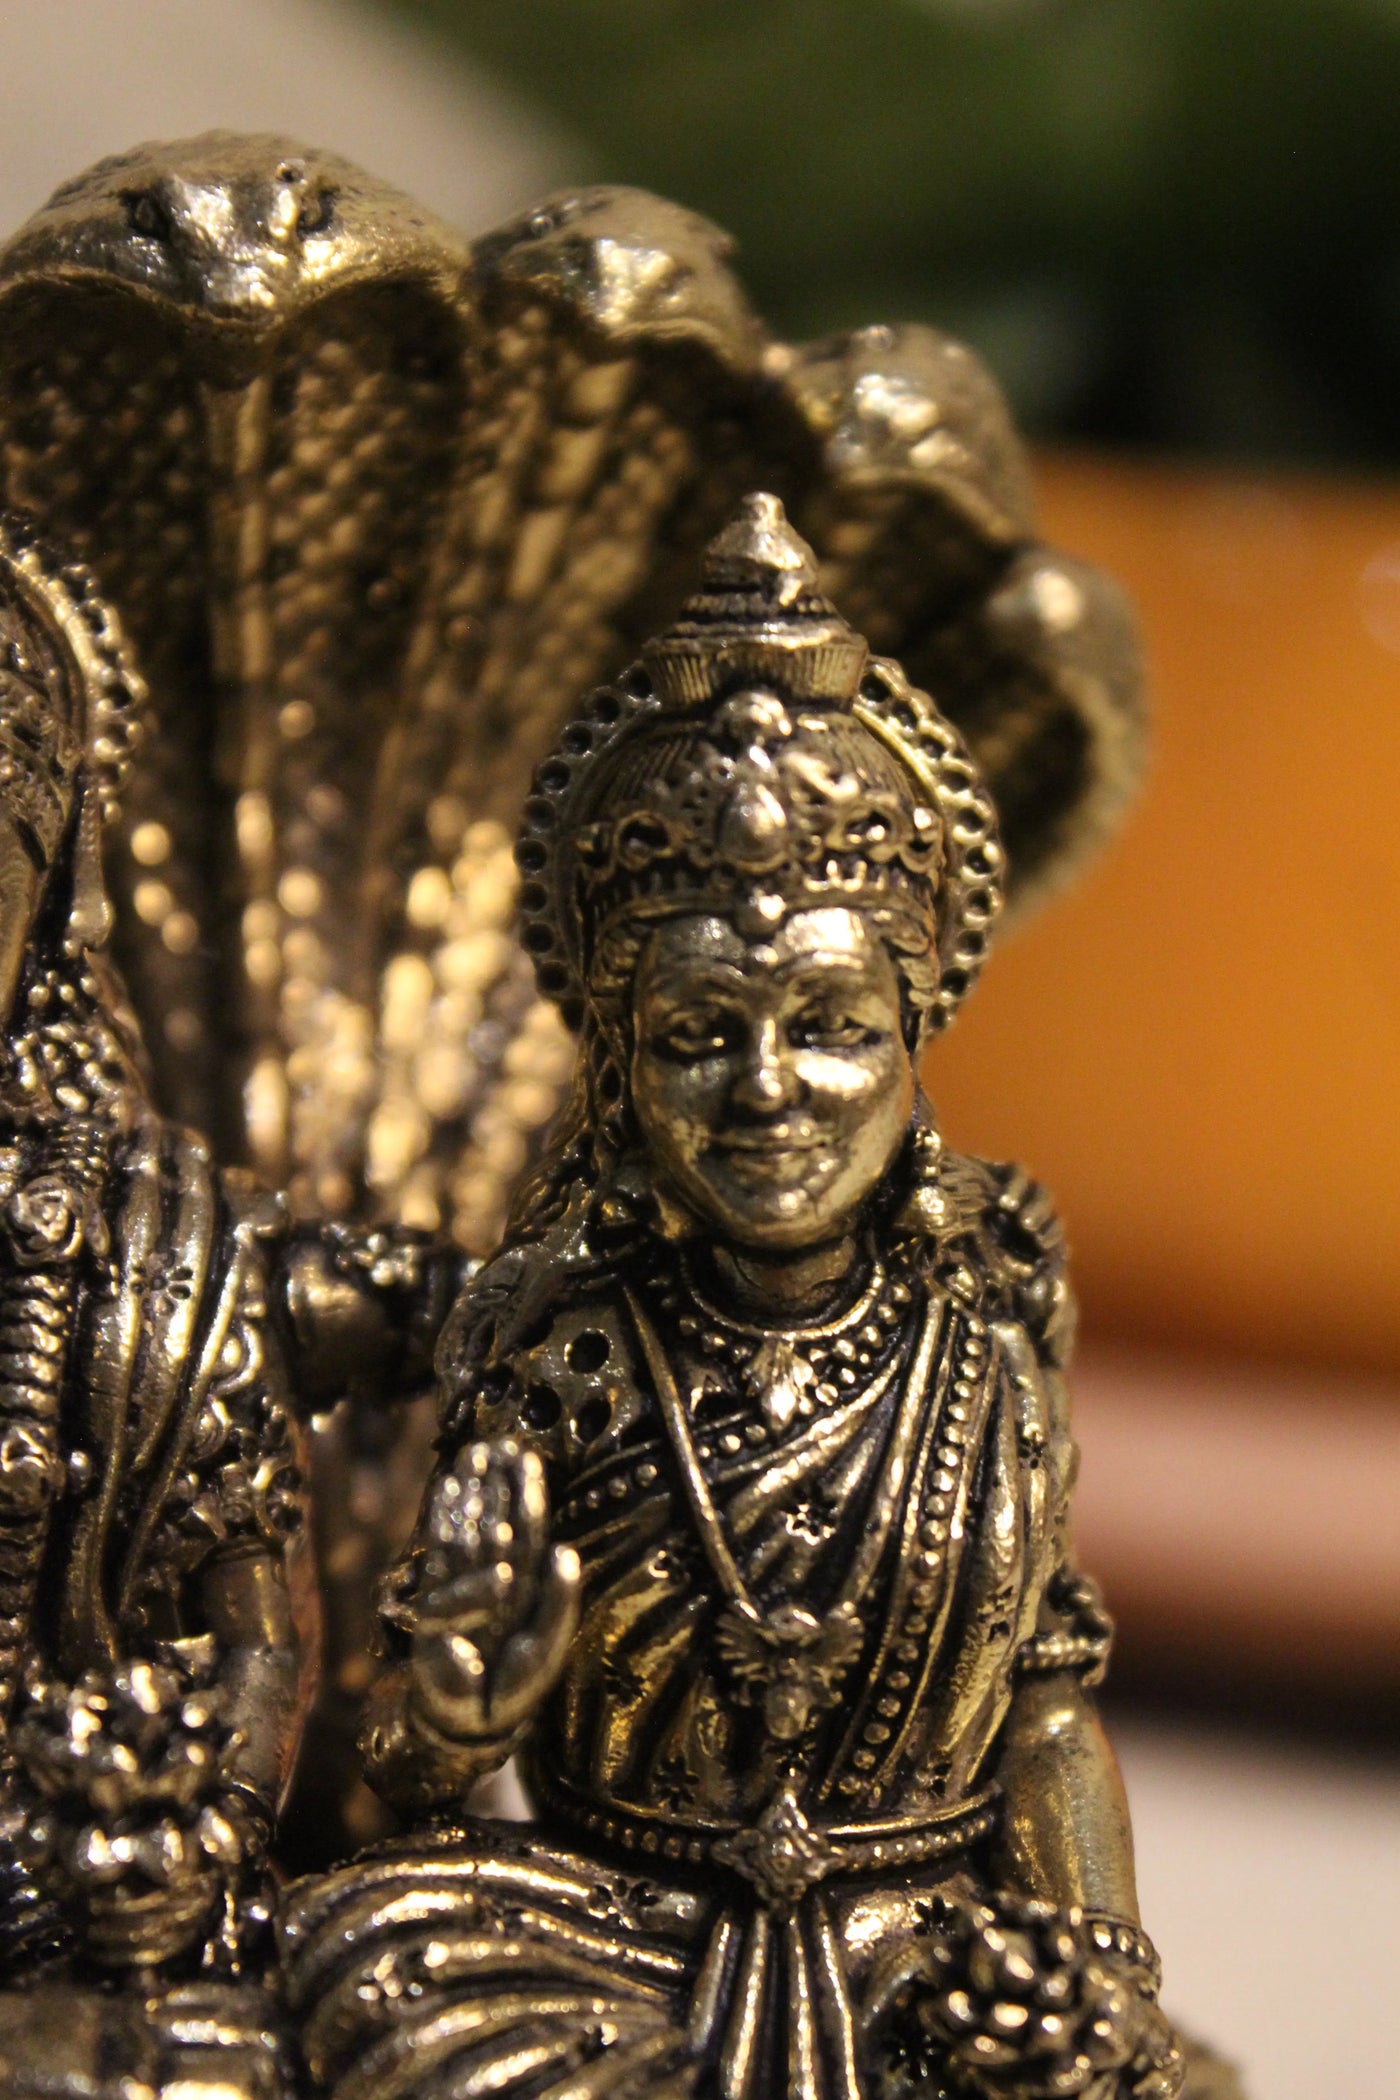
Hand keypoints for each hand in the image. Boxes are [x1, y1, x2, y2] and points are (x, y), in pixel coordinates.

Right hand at [403, 1439, 579, 1741]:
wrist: (470, 1722)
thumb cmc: (512, 1690)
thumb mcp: (547, 1649)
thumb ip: (560, 1602)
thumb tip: (566, 1552)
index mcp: (530, 1590)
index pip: (530, 1532)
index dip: (528, 1495)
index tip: (525, 1457)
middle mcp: (500, 1582)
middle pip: (501, 1523)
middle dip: (499, 1484)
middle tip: (498, 1442)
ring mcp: (468, 1588)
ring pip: (472, 1531)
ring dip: (473, 1493)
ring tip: (474, 1455)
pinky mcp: (437, 1600)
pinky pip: (442, 1553)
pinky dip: (444, 1521)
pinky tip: (446, 1490)